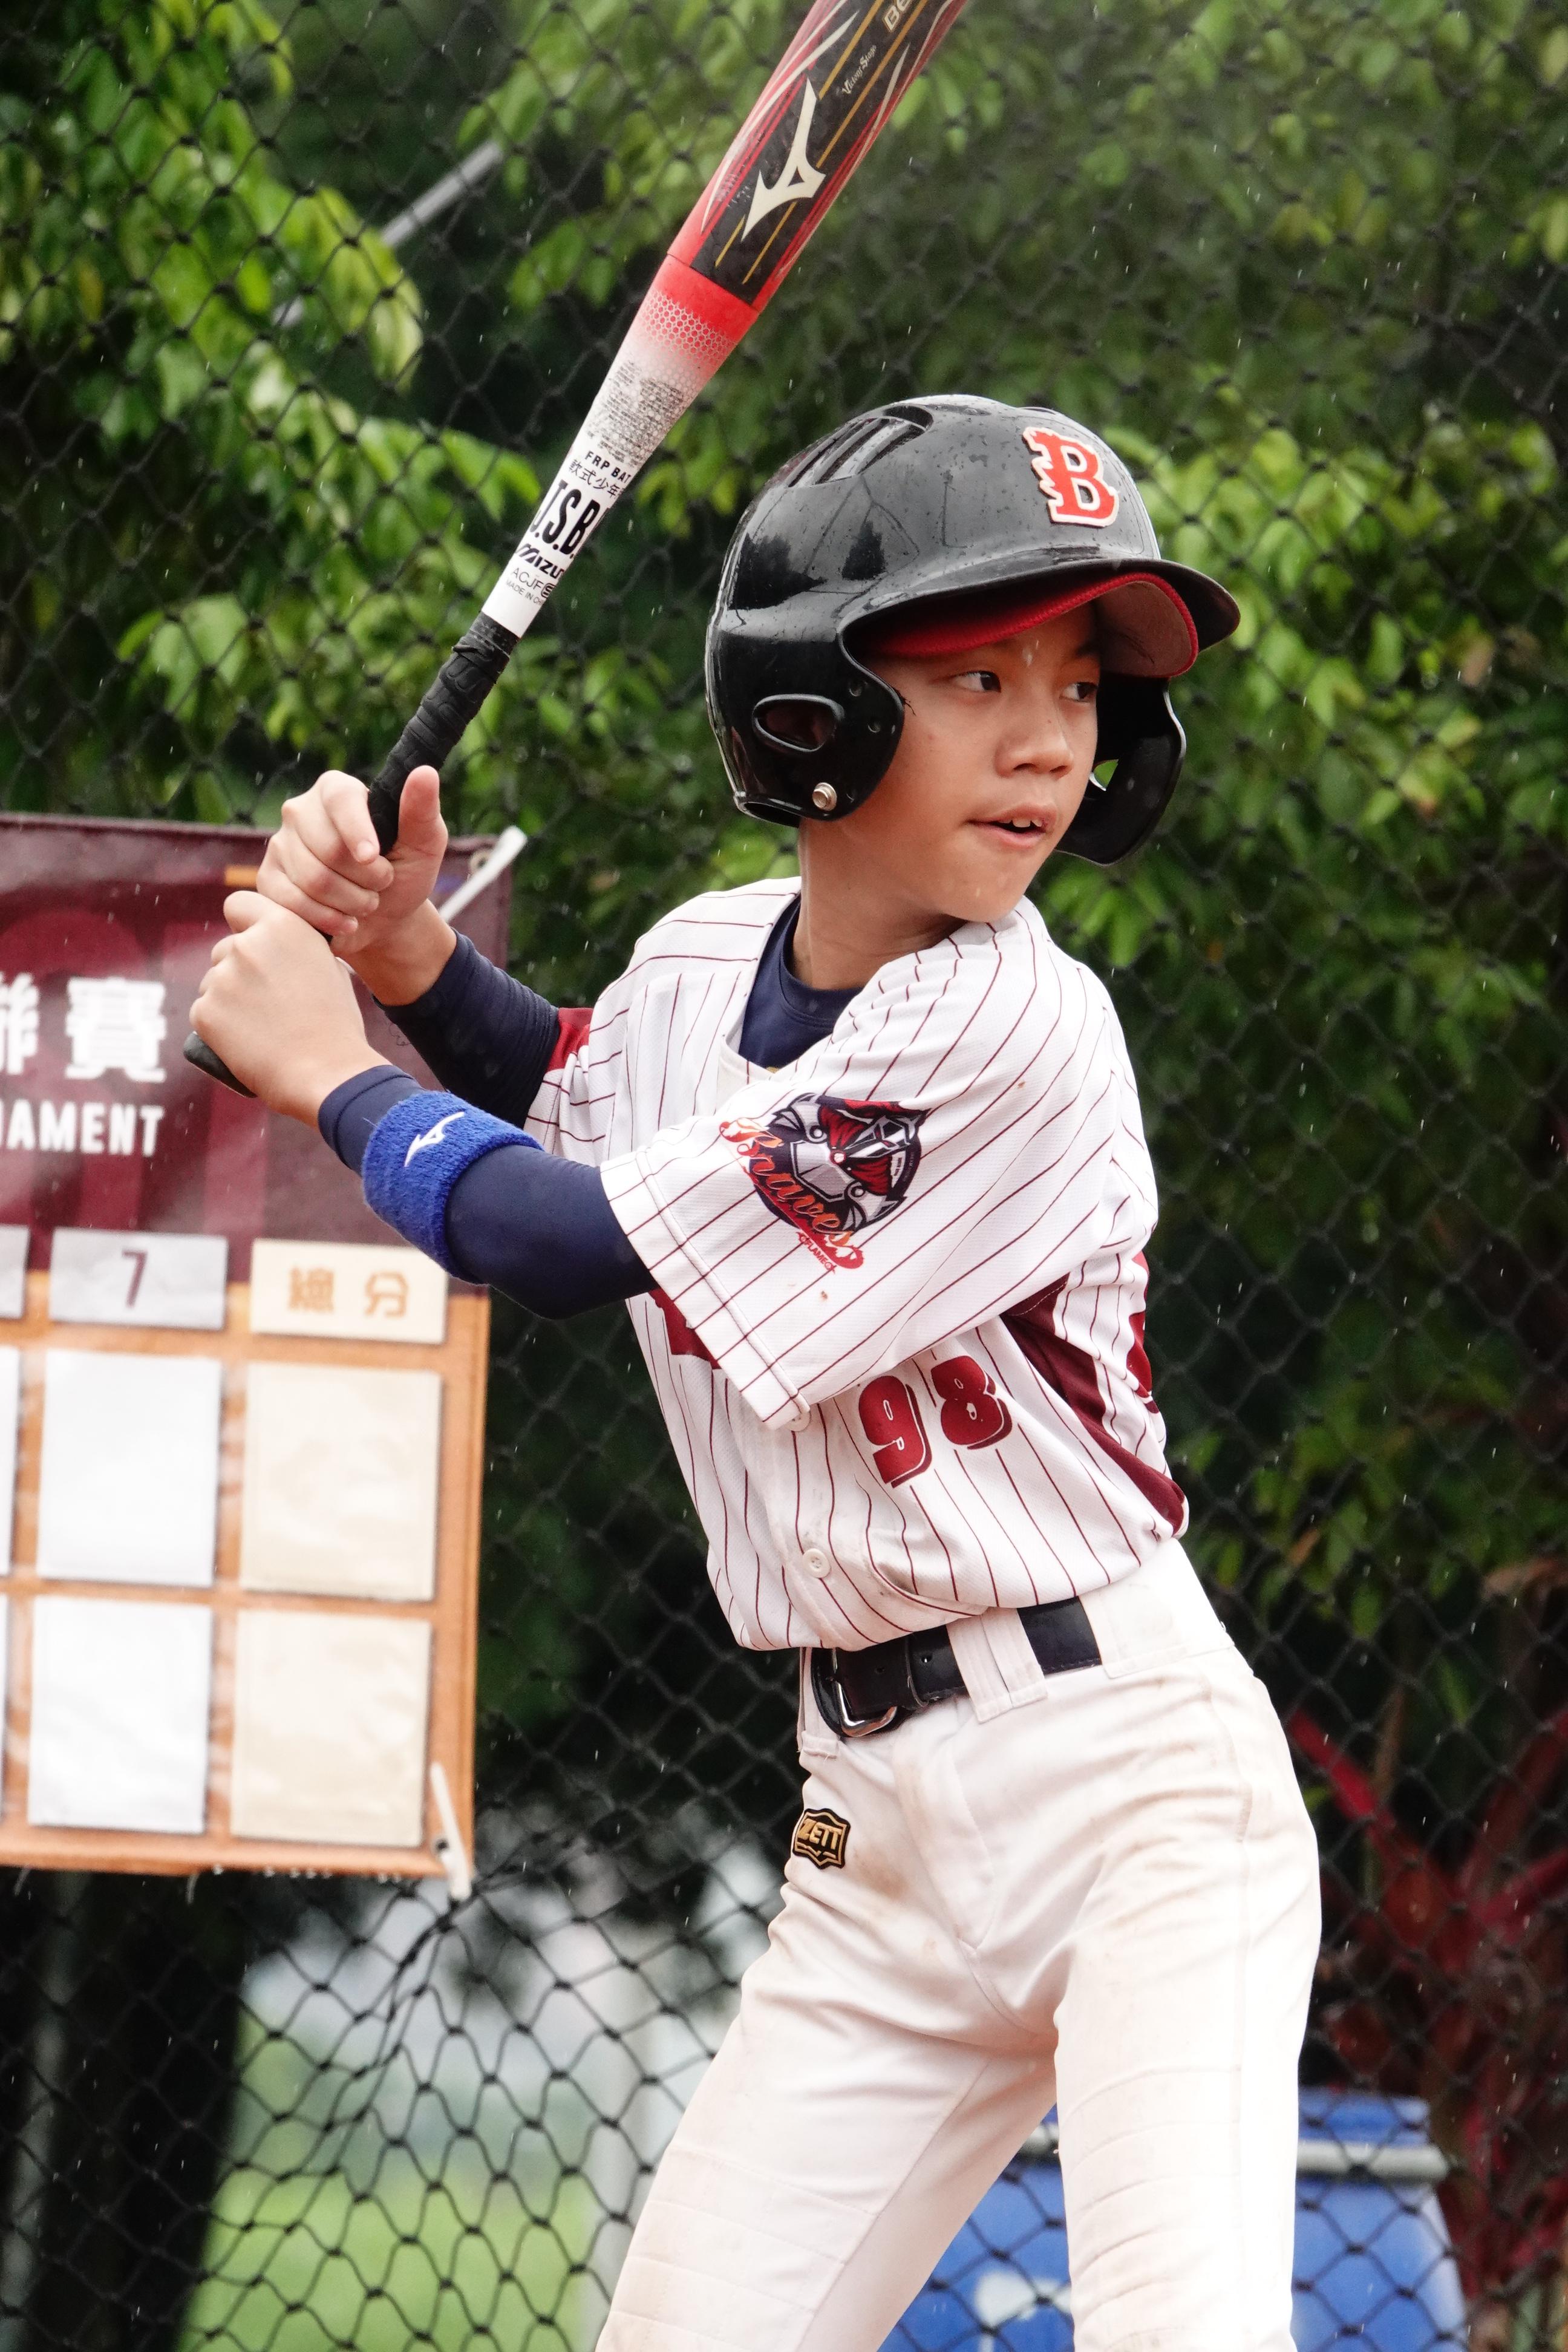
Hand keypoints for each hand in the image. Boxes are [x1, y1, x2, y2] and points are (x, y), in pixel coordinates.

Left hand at [191, 895, 389, 1124]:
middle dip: (238, 969)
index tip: (255, 944)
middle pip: (225, 949)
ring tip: (262, 1027)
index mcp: (283, 926)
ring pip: (213, 982)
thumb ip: (299, 948)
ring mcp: (221, 979)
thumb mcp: (330, 969)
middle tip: (266, 1003)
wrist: (328, 1074)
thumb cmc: (337, 1025)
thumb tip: (279, 949)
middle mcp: (247, 945)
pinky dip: (218, 1026)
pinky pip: (204, 1011)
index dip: (245, 923)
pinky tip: (247, 1042)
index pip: (240, 904)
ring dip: (227, 998)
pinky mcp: (204, 1012)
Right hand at [258, 764, 455, 1001]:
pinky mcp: (269, 880)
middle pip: (328, 848)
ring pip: (313, 880)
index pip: (340, 800)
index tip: (373, 858)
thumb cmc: (405, 873)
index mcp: (336, 790)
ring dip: (352, 903)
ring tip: (367, 902)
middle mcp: (300, 811)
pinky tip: (345, 921)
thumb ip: (422, 810)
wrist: (384, 919)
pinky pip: (292, 903)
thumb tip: (424, 773)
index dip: (357, 832)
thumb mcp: (424, 843)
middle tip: (382, 885)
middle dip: (366, 879)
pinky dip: (327, 920)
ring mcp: (280, 845)